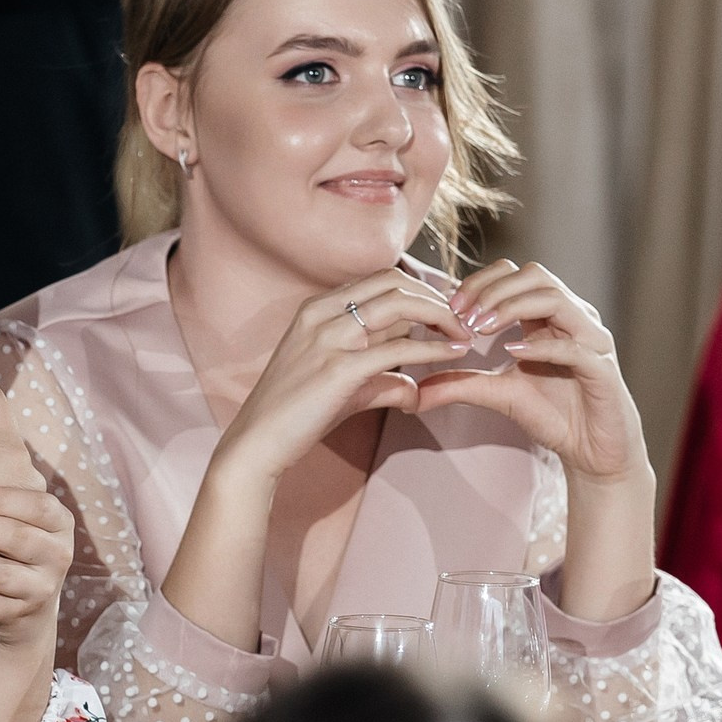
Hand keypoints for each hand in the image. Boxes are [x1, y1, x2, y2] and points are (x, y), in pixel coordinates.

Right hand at [211, 272, 475, 487]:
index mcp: (317, 308)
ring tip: (463, 336)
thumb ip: (380, 378)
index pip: (380, 280)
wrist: (257, 442)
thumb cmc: (294, 414)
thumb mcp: (340, 385)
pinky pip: (399, 349)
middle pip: (395, 283)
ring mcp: (329, 338)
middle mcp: (322, 314)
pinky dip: (433, 349)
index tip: (445, 312)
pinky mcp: (339, 368)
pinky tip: (453, 355)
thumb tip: (414, 390)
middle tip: (462, 322)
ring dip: (442, 317)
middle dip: (437, 298)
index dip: (420, 291)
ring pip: (400, 305)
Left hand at [415, 261, 650, 485]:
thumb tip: (414, 393)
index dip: (480, 283)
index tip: (449, 307)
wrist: (591, 452)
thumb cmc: (551, 415)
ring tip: (480, 330)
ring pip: (555, 298)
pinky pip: (576, 346)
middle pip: (535, 274)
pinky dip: (542, 345)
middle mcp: (573, 318)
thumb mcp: (497, 394)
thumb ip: (460, 384)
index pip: (514, 274)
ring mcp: (591, 339)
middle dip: (492, 290)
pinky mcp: (603, 368)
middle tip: (461, 316)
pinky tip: (513, 353)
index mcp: (548, 316)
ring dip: (512, 308)